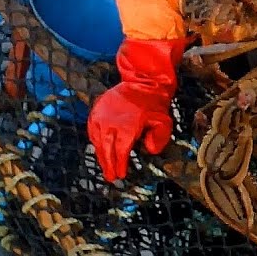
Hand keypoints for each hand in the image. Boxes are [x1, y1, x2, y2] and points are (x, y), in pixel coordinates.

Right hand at [87, 38, 185, 181]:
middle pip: (106, 149)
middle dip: (108, 165)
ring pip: (98, 141)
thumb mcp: (163, 121)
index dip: (119, 165)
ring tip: (106, 167)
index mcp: (127, 126)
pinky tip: (100, 149)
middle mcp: (111, 122)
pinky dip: (96, 142)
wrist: (142, 80)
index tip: (120, 176)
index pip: (121, 151)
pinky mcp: (96, 110)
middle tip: (110, 178)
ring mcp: (101, 116)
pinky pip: (93, 131)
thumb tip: (149, 150)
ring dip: (101, 155)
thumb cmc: (153, 103)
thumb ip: (158, 138)